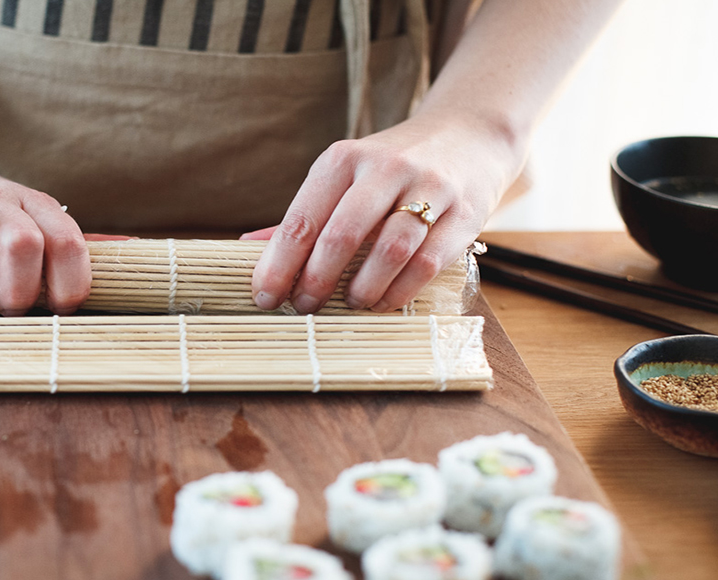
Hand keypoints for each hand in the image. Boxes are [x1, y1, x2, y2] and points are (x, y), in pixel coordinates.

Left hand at [247, 112, 523, 313]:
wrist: (468, 135)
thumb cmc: (391, 168)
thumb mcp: (345, 176)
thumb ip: (304, 214)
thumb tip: (248, 246)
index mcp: (344, 158)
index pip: (302, 218)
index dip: (278, 265)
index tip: (265, 297)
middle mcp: (385, 168)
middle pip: (341, 235)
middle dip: (316, 280)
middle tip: (306, 306)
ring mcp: (429, 188)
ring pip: (389, 250)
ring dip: (363, 289)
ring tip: (350, 303)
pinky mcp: (464, 213)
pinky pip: (428, 262)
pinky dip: (400, 291)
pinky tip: (384, 301)